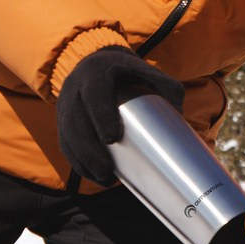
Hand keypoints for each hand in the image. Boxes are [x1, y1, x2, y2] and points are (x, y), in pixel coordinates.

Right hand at [55, 45, 184, 184]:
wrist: (99, 64)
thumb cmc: (131, 73)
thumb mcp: (152, 74)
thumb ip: (168, 91)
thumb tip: (182, 122)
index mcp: (98, 71)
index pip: (94, 93)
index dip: (100, 115)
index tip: (112, 138)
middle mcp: (76, 86)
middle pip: (76, 120)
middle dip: (89, 150)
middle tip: (108, 170)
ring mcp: (65, 104)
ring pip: (67, 135)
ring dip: (83, 161)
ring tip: (104, 178)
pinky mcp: (62, 119)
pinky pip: (65, 143)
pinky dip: (77, 162)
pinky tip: (93, 175)